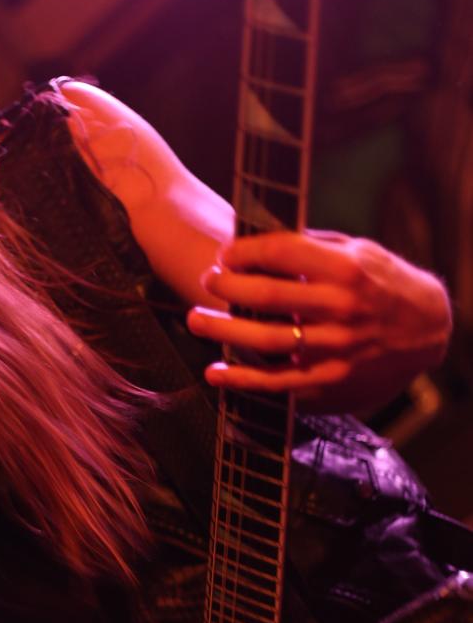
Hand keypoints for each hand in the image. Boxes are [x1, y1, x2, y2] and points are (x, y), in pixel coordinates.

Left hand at [187, 231, 451, 411]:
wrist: (427, 330)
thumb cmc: (386, 283)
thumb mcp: (359, 251)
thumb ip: (312, 247)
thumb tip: (259, 240)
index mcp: (346, 270)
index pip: (281, 254)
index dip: (244, 252)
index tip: (225, 254)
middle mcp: (340, 309)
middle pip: (267, 298)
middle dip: (228, 288)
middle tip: (206, 281)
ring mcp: (334, 348)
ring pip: (266, 342)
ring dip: (223, 330)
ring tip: (195, 319)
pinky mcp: (329, 380)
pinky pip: (278, 383)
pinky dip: (242, 380)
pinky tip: (216, 372)